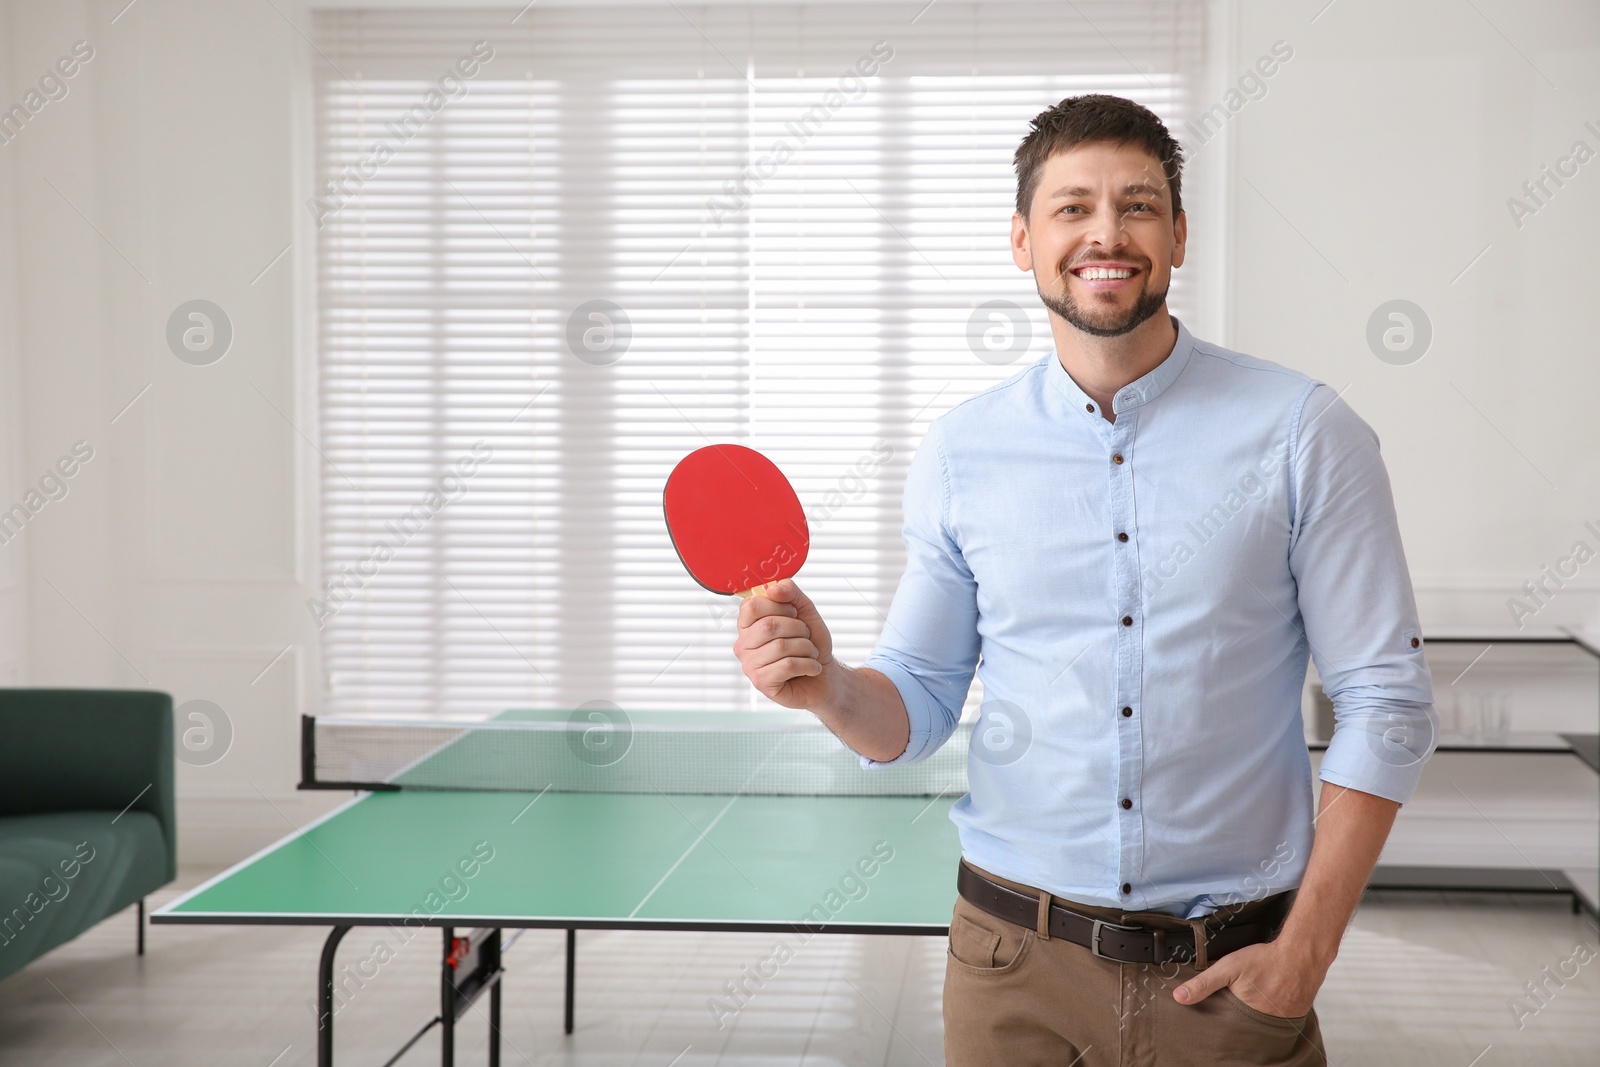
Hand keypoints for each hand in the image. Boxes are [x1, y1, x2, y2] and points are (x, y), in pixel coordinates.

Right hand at [734, 579, 835, 708]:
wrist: (825, 676)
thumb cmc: (811, 643)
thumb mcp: (805, 611)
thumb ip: (790, 593)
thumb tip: (773, 589)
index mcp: (748, 625)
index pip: (752, 605)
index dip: (779, 605)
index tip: (793, 613)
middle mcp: (743, 645)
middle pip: (768, 625)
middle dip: (798, 628)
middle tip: (806, 636)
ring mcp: (750, 665)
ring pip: (781, 646)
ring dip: (806, 648)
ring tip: (810, 654)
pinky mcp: (761, 683)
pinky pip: (787, 666)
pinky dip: (808, 664)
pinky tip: (812, 668)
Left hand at [1172, 939, 1327, 1019]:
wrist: (1302, 953)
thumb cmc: (1265, 960)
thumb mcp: (1228, 968)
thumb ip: (1203, 983)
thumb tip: (1179, 997)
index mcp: (1247, 1016)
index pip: (1231, 1026)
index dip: (1226, 1019)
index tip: (1222, 1013)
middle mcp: (1267, 1023)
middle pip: (1248, 1023)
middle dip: (1243, 1014)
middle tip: (1243, 999)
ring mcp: (1284, 1019)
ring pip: (1266, 1019)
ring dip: (1261, 1010)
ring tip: (1259, 995)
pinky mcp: (1298, 1013)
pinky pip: (1282, 1014)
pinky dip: (1276, 1007)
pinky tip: (1274, 994)